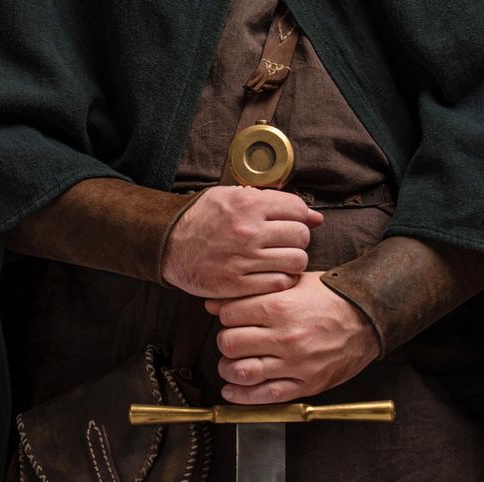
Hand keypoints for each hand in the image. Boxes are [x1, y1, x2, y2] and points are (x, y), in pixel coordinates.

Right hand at [161, 186, 322, 298]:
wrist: (168, 244)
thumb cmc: (202, 218)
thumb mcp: (232, 196)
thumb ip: (272, 202)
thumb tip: (315, 217)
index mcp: (247, 204)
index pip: (298, 209)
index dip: (301, 217)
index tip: (292, 223)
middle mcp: (248, 230)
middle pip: (301, 236)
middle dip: (298, 239)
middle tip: (286, 242)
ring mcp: (243, 259)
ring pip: (296, 261)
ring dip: (293, 261)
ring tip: (281, 259)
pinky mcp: (237, 283)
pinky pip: (279, 283)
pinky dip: (282, 280)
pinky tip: (272, 274)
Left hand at [204, 272, 379, 403]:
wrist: (369, 318)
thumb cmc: (330, 297)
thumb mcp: (294, 283)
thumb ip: (255, 292)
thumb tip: (213, 304)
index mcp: (281, 307)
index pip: (229, 315)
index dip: (225, 315)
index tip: (231, 317)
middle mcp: (286, 337)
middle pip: (229, 344)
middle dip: (226, 341)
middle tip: (232, 339)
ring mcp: (297, 364)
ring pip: (241, 372)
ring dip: (228, 369)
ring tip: (231, 364)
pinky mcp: (307, 384)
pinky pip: (266, 396)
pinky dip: (242, 396)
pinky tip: (231, 391)